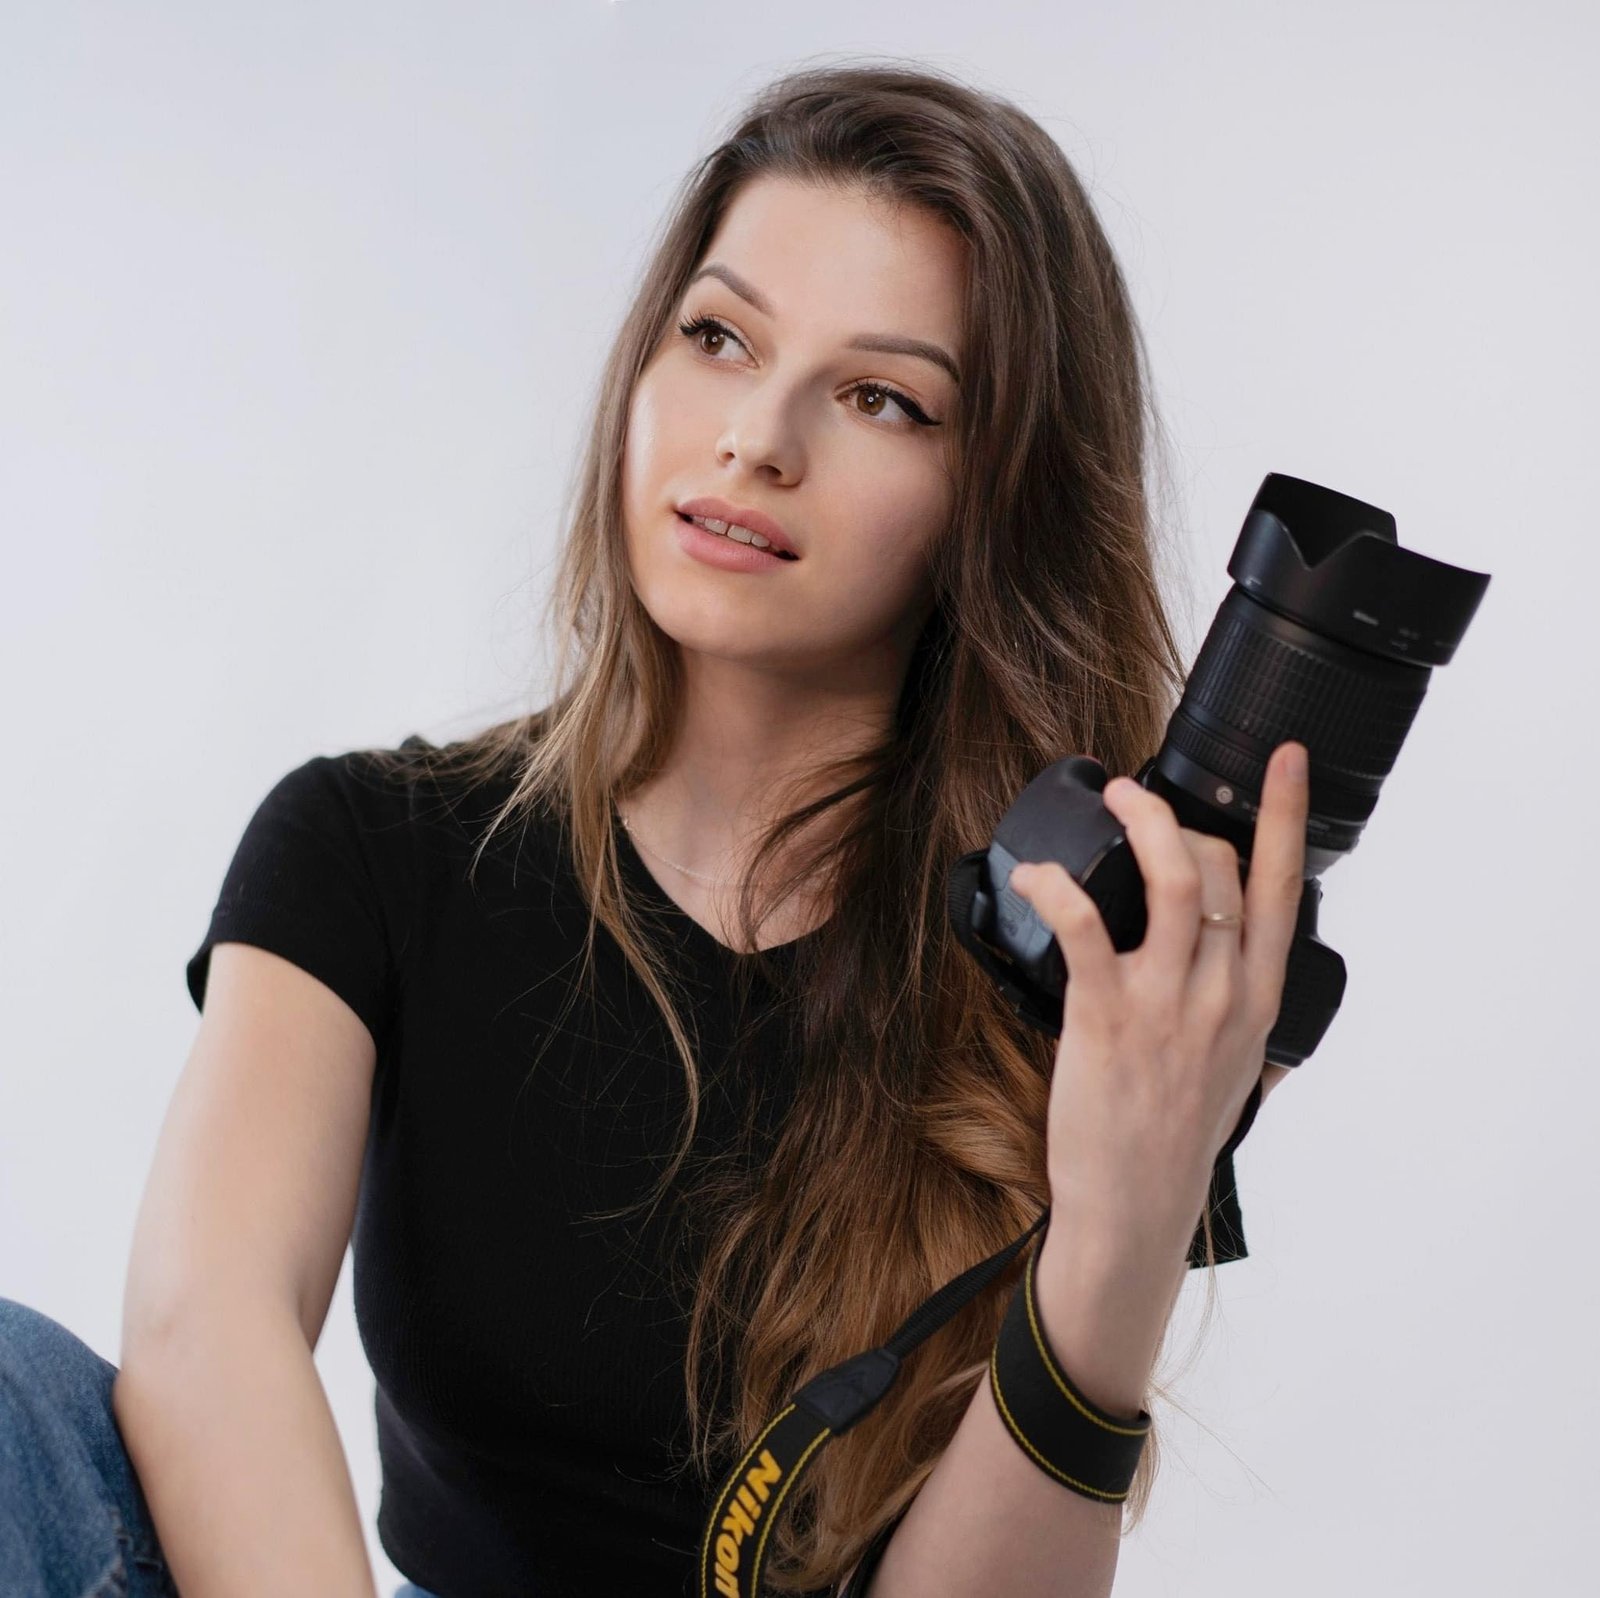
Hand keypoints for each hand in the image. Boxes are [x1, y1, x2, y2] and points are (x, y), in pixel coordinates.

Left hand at [1007, 741, 1308, 1243]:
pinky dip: (1058, 887)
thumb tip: (1255, 998)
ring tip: (1113, 798)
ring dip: (1142, 822)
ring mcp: (1167, 1002)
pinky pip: (1086, 927)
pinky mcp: (1106, 1016)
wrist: (1134, 1207)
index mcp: (1259, 1002)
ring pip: (1174, 879)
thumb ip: (1248, 1027)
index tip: (1285, 759)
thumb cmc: (1178, 1141)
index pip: (1285, 891)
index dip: (1286, 815)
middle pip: (1223, 868)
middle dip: (1179, 817)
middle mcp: (1223, 993)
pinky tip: (1037, 874)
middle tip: (1138, 801)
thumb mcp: (1237, 1079)